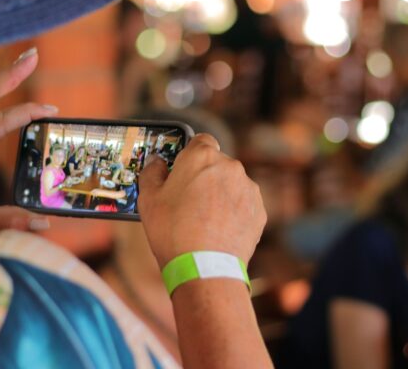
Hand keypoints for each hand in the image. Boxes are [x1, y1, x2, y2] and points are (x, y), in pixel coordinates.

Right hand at [137, 133, 265, 268]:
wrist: (204, 267)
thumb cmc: (172, 230)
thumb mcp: (148, 199)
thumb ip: (152, 172)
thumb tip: (157, 162)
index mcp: (202, 156)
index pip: (200, 140)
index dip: (190, 153)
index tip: (182, 170)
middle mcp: (230, 166)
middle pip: (216, 164)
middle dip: (204, 177)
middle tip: (188, 201)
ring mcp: (248, 188)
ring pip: (231, 184)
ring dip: (220, 195)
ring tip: (204, 220)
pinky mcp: (259, 210)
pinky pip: (243, 204)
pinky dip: (233, 212)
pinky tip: (219, 230)